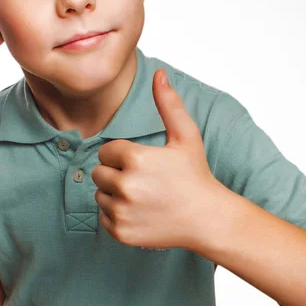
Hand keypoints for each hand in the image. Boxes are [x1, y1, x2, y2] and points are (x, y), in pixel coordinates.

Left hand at [92, 69, 219, 250]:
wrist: (206, 218)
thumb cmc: (195, 175)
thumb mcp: (186, 136)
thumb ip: (168, 104)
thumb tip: (159, 74)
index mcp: (135, 158)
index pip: (106, 151)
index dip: (123, 156)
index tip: (144, 163)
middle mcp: (124, 185)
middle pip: (99, 173)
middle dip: (116, 173)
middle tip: (143, 180)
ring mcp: (122, 211)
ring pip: (100, 195)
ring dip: (114, 194)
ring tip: (143, 196)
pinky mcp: (121, 232)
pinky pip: (103, 217)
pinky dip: (116, 214)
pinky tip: (140, 212)